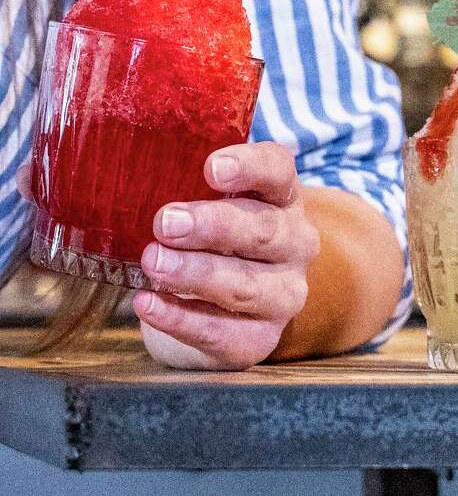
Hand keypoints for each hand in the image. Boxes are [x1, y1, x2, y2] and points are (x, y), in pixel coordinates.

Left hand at [133, 142, 318, 369]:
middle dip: (214, 226)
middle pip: (265, 231)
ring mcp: (283, 295)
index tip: (212, 168)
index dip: (249, 167)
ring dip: (196, 274)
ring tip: (153, 262)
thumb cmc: (211, 239)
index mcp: (282, 198)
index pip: (278, 171)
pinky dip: (181, 318)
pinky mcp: (260, 338)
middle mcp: (295, 245)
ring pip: (247, 285)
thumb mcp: (208, 202)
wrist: (225, 305)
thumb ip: (182, 181)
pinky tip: (148, 304)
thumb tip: (118, 163)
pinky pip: (222, 331)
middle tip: (166, 222)